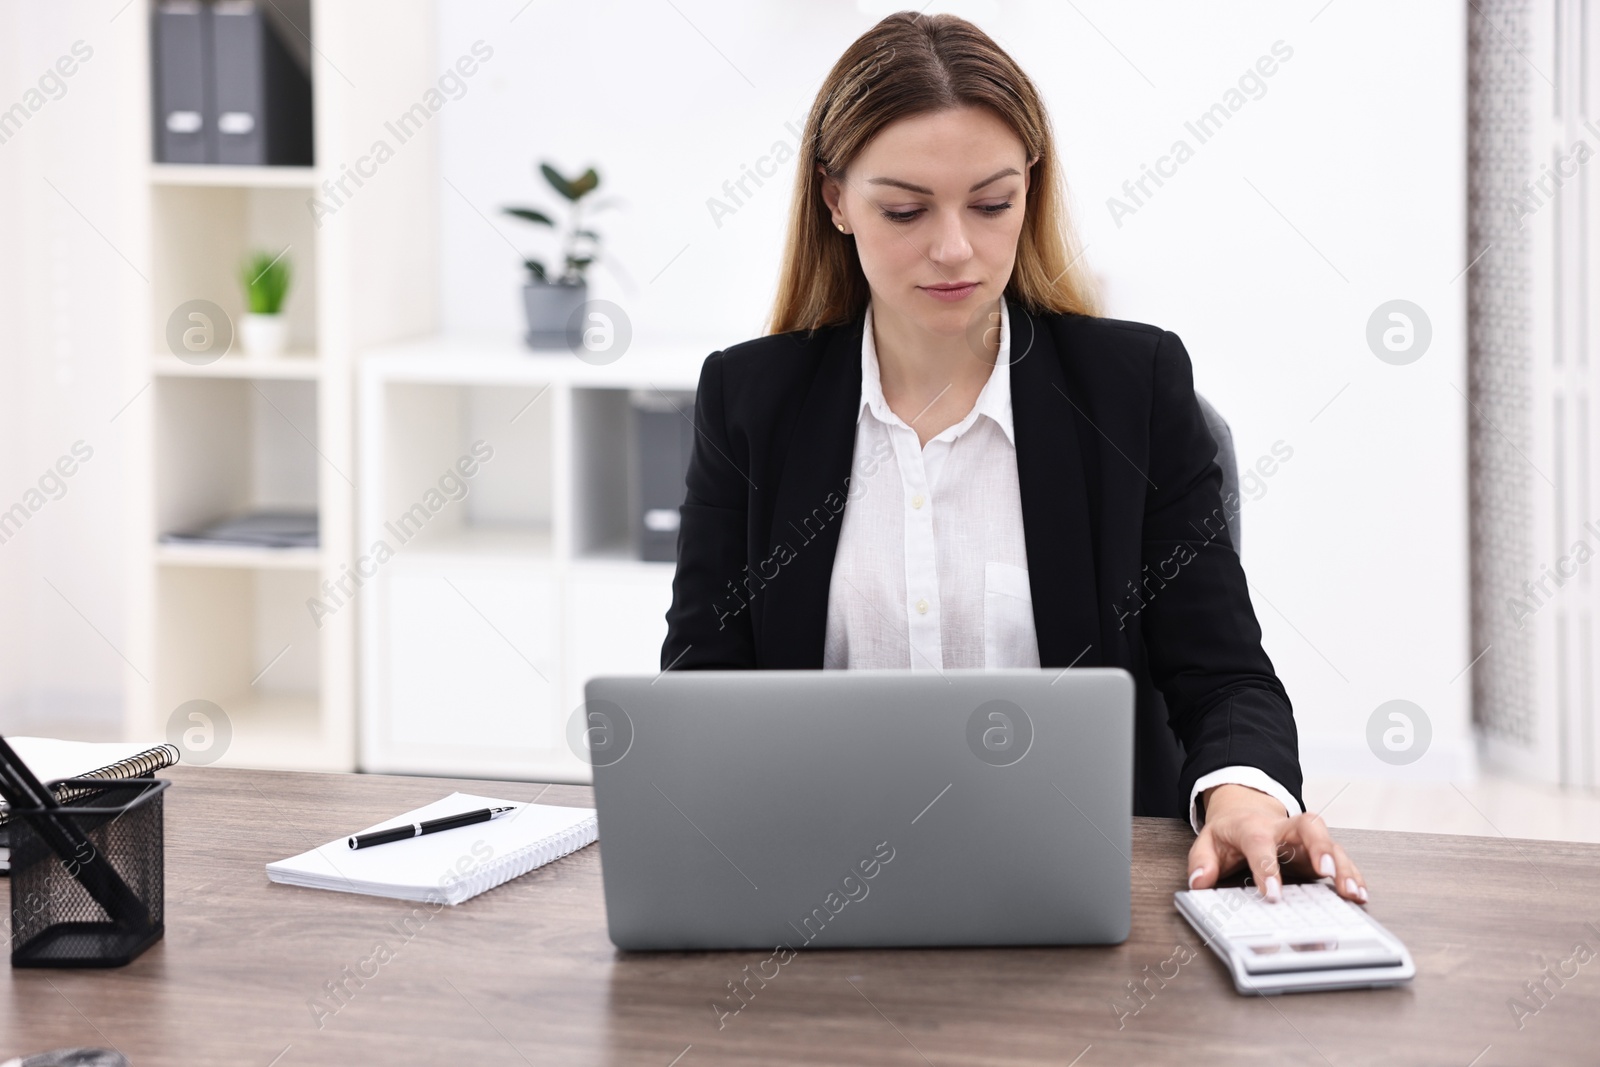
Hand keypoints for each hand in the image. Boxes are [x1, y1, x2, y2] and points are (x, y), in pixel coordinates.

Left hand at [1185, 783, 1367, 904]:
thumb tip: (1199, 881)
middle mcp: (1284, 828)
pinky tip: (1360, 893)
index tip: (1272, 895)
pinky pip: (1341, 859)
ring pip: (1331, 842)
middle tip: (1328, 874)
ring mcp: (1306, 838)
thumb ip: (1202, 861)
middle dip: (1320, 848)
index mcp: (1253, 826)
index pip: (1260, 843)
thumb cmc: (1231, 831)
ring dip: (1344, 867)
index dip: (1266, 868)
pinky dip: (1353, 874)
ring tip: (1354, 893)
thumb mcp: (1208, 842)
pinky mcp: (1320, 851)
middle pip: (1307, 826)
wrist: (1246, 810)